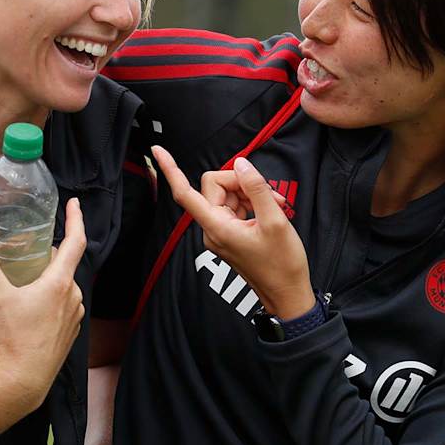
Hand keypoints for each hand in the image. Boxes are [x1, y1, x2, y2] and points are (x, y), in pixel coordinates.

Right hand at [0, 198, 85, 404]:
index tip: (74, 204)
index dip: (76, 219)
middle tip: (31, 251)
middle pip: (65, 265)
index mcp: (60, 283)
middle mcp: (73, 296)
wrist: (25, 379)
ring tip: (28, 281)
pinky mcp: (71, 331)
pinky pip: (65, 305)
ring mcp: (75, 314)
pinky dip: (52, 298)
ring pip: (64, 286)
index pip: (75, 242)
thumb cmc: (15, 338)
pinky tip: (34, 307)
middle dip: (49, 256)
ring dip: (50, 279)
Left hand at [151, 146, 313, 319]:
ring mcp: (219, 233)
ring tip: (276, 207)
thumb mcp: (275, 221)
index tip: (157, 151)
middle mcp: (212, 229)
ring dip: (251, 194)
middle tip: (270, 195)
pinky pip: (233, 208)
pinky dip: (251, 204)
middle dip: (241, 183)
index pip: (184, 193)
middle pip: (214, 187)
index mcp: (217, 227)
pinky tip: (270, 212)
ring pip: (226, 196)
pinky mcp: (228, 235)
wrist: (287, 294)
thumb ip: (256, 188)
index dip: (170, 170)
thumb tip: (241, 164)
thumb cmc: (282, 263)